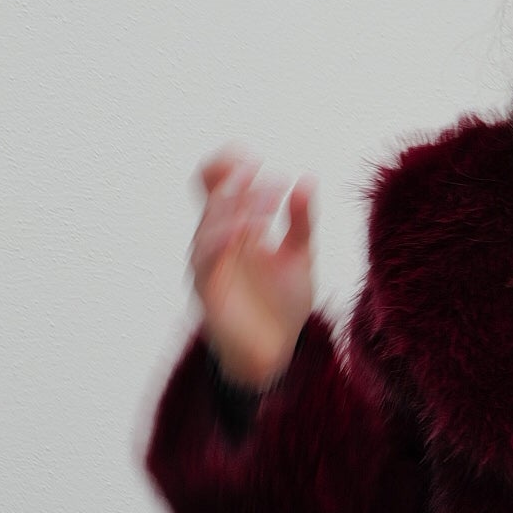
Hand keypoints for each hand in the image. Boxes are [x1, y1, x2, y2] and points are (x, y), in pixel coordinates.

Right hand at [190, 149, 315, 388]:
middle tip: (269, 179)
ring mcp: (208, 263)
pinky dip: (225, 237)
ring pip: (209, 222)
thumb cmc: (281, 303)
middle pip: (211, 196)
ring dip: (240, 207)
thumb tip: (306, 180)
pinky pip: (206, 257)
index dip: (226, 164)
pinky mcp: (206, 289)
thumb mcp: (300, 255)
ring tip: (271, 204)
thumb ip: (301, 221)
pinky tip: (251, 229)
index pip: (215, 182)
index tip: (253, 159)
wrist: (276, 353)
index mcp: (234, 226)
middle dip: (240, 182)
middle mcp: (216, 240)